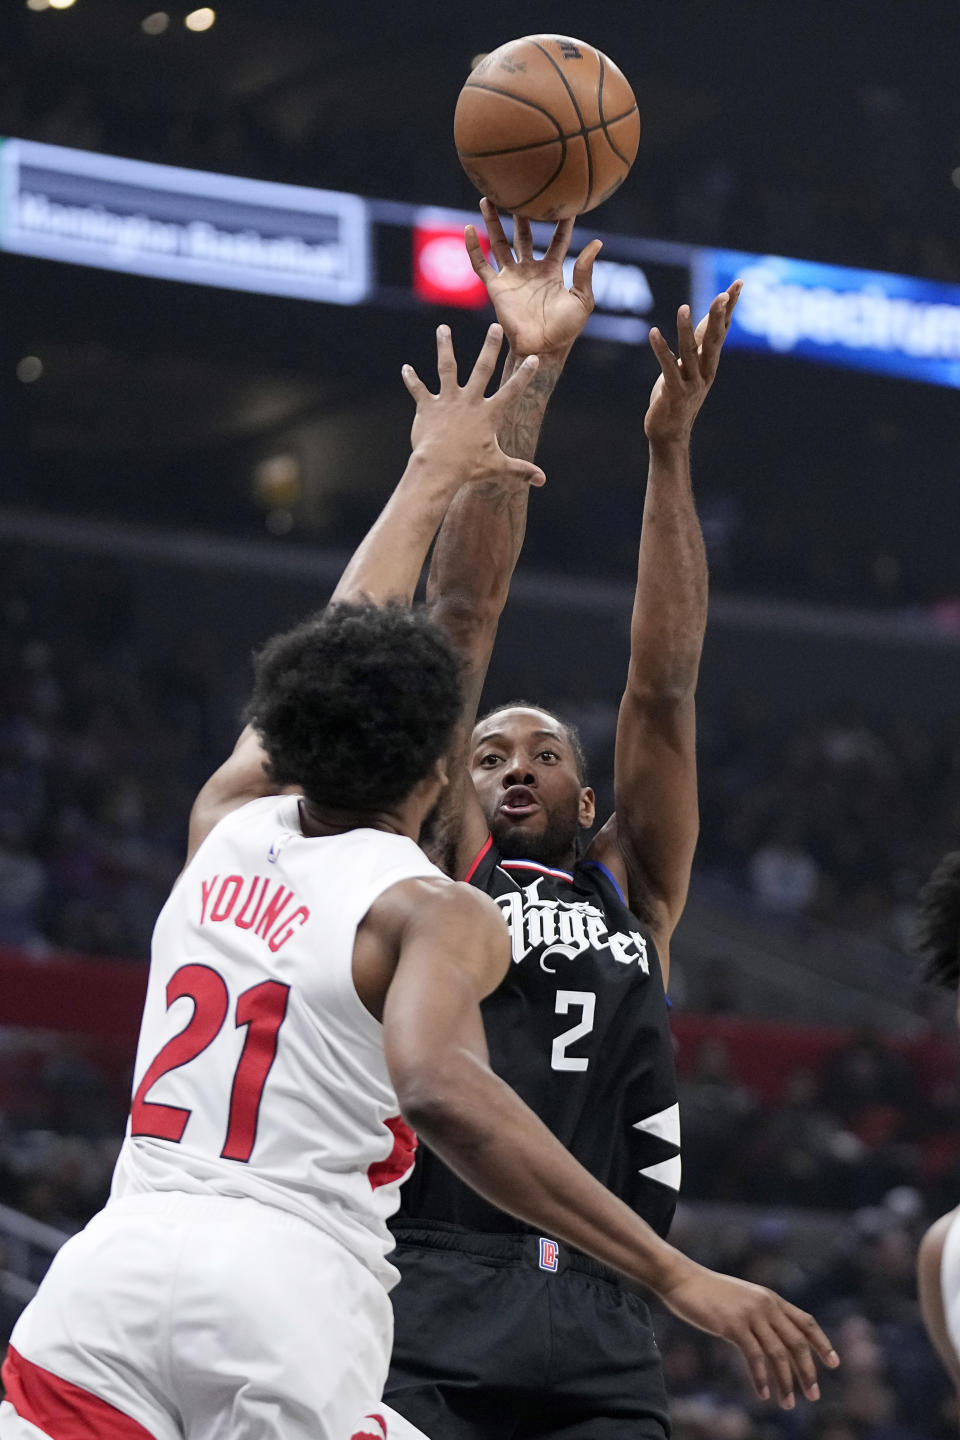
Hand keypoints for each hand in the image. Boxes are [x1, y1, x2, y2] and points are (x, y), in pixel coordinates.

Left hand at [402, 323, 545, 488]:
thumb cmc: (468, 468)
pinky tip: (405, 368)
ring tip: (443, 329)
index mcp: (488, 413)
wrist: (438, 468)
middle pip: (482, 369)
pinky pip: (418, 390)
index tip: (533, 358)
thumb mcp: (497, 467)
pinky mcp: (427, 407)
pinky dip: (411, 380)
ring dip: (445, 347)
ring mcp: (447, 401)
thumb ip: (520, 471)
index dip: (524, 375)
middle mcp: (469, 401)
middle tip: (495, 327)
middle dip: (490, 347)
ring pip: (447, 368)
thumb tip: (542, 481)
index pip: (511, 391)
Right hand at [464, 198, 602, 356]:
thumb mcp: (583, 300)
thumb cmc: (566, 330)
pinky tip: (469, 228)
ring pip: (499, 242)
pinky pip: (481, 264)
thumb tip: (596, 243)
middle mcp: (530, 269)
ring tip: (488, 198)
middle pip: (524, 234)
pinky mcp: (496, 288)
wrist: (542, 349)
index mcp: (552, 271)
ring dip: (493, 222)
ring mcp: (512, 277)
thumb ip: (586, 272)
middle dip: (522, 212)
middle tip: (520, 188)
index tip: (564, 198)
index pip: (557, 239)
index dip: (561, 221)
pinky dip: (473, 247)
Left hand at [644, 280, 742, 445]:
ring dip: (686, 329)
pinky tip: (653, 332)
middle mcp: (705, 372)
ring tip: (683, 307)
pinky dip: (661, 349)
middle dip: (718, 317)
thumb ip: (698, 346)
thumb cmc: (677, 397)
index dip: (730, 308)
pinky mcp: (674, 393)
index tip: (738, 284)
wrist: (669, 434)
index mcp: (710, 363)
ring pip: (691, 352)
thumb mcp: (690, 368)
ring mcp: (691, 383)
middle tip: (723, 294)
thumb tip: (706, 322)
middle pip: (714, 340)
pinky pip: (668, 367)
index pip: (722, 330)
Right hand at [661, 1261, 838, 1409]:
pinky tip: (764, 1394)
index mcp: (770, 1298)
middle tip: (814, 1395)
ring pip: (778, 1354)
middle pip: (797, 1342)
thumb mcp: (742, 1299)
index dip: (822, 1343)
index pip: (805, 1321)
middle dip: (808, 1371)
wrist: (682, 1279)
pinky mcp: (733, 1325)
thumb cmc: (710, 1292)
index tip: (834, 1364)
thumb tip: (774, 1340)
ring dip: (786, 1382)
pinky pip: (754, 1357)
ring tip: (789, 1404)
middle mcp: (765, 1304)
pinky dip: (762, 1378)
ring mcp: (750, 1314)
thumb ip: (761, 1314)